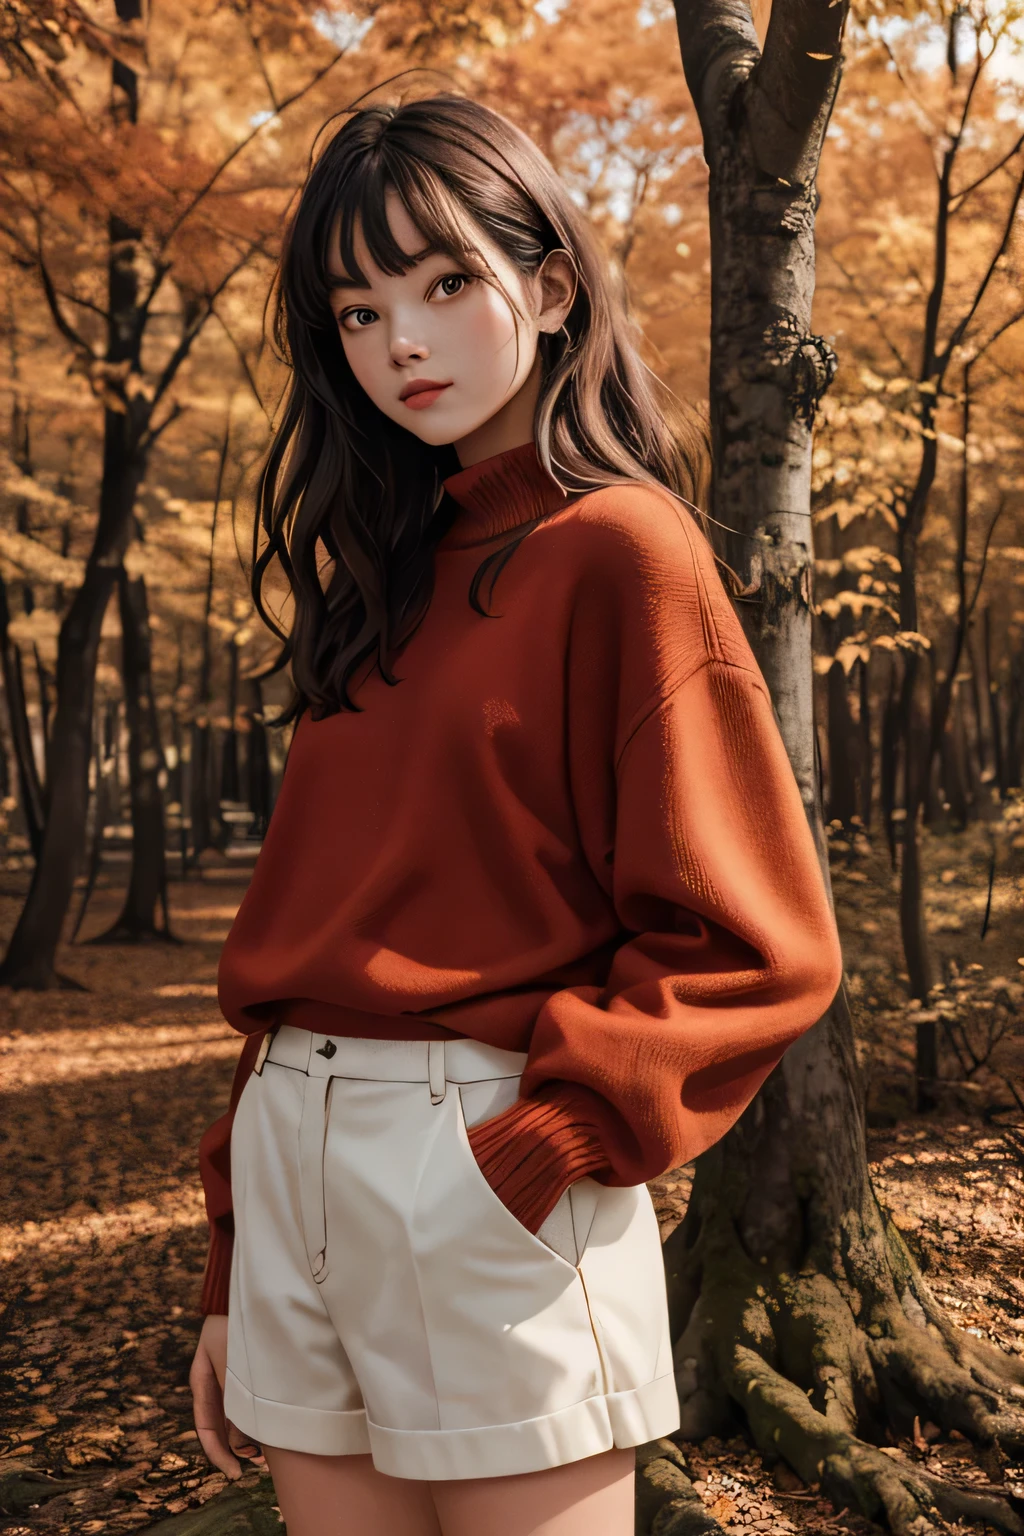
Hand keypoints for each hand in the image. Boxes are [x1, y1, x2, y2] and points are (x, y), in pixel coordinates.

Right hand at [189, 1314, 265, 1478]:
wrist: (261, 1291)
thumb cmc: (243, 1326)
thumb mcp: (236, 1368)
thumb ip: (234, 1405)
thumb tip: (237, 1446)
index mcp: (202, 1376)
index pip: (205, 1424)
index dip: (218, 1453)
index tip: (235, 1473)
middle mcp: (215, 1375)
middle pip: (222, 1421)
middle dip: (238, 1447)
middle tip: (260, 1464)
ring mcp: (233, 1370)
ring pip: (238, 1411)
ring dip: (252, 1432)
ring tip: (273, 1450)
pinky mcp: (251, 1366)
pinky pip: (251, 1397)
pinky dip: (260, 1414)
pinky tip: (277, 1426)